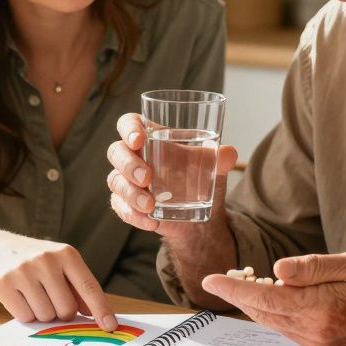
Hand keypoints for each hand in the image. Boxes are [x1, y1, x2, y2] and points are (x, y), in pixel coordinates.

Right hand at [0, 234, 117, 331]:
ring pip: (45, 316)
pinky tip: (20, 298)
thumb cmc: (38, 262)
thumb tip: (97, 316)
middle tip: (51, 299)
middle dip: (62, 313)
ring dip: (43, 315)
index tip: (111, 327)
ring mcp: (24, 271)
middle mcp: (46, 260)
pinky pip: (25, 317)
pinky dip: (26, 314)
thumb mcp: (62, 265)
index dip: (101, 310)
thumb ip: (80, 289)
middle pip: (66, 310)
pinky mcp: (4, 284)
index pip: (89, 287)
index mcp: (67, 254)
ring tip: (34, 296)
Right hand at [105, 112, 237, 242]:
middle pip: (116, 152)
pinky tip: (150, 222)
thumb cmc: (197, 178)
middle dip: (129, 165)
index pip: (129, 123)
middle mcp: (134, 156)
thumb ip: (220, 157)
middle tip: (147, 178)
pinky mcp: (126, 204)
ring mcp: (127, 180)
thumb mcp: (211, 166)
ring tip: (151, 206)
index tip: (138, 140)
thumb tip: (229, 153)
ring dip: (131, 194)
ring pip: (115, 181)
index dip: (129, 128)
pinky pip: (120, 207)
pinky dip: (133, 215)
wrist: (197, 216)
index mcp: (150, 136)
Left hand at [200, 250, 345, 345]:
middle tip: (220, 278)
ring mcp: (317, 341)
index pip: (264, 296)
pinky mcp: (322, 344)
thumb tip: (277, 269)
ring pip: (273, 321)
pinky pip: (287, 327)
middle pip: (263, 311)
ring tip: (243, 282)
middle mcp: (314, 330)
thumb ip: (313, 267)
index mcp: (319, 307)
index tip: (211, 279)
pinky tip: (273, 296)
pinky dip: (274, 311)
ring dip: (256, 303)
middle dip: (239, 294)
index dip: (234, 287)